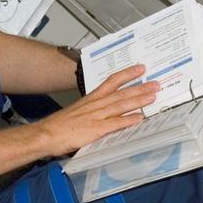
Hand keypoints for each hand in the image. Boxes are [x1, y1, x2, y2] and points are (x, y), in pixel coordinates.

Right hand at [34, 65, 157, 157]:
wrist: (45, 134)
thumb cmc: (59, 126)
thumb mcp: (77, 113)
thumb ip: (92, 112)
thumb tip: (103, 114)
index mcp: (91, 99)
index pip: (111, 82)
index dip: (127, 75)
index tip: (140, 68)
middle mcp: (95, 104)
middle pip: (121, 93)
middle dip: (140, 87)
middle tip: (156, 83)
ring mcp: (95, 116)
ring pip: (120, 105)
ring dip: (138, 100)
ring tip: (153, 96)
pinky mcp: (95, 129)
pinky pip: (115, 124)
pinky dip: (128, 120)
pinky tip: (140, 118)